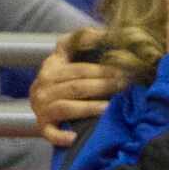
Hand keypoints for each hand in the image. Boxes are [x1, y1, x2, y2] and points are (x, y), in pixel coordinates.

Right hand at [29, 29, 125, 145]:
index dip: (102, 69)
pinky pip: (51, 133)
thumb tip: (103, 32)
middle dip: (104, 86)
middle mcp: (44, 87)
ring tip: (111, 108)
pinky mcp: (42, 127)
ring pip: (68, 107)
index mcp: (51, 67)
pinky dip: (61, 136)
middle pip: (77, 86)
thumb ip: (80, 40)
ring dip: (91, 108)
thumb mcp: (67, 55)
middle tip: (126, 87)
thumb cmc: (63, 78)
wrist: (44, 105)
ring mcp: (42, 108)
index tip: (124, 69)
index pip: (79, 68)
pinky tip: (75, 137)